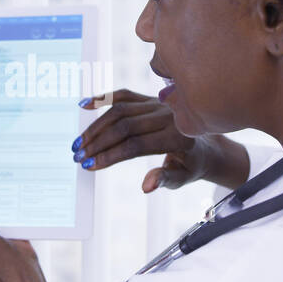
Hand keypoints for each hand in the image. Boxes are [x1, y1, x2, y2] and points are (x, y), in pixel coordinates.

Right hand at [74, 89, 249, 191]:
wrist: (205, 143)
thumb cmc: (191, 164)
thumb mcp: (183, 177)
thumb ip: (165, 179)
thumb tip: (146, 187)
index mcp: (176, 137)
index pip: (135, 145)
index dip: (110, 155)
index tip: (89, 165)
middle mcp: (166, 116)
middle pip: (124, 125)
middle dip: (97, 142)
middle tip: (77, 156)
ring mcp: (156, 103)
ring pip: (119, 109)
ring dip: (95, 126)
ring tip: (78, 143)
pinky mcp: (148, 98)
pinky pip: (123, 95)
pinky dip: (103, 98)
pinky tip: (85, 105)